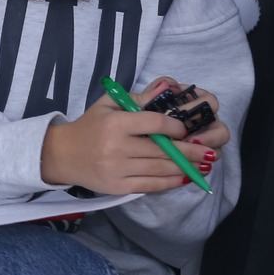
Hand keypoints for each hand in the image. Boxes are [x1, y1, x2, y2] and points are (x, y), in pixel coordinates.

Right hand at [40, 78, 226, 194]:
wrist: (62, 154)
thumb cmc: (90, 125)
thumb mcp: (108, 105)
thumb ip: (139, 98)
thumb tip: (169, 87)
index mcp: (115, 123)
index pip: (153, 124)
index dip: (175, 127)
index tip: (186, 128)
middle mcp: (116, 147)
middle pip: (162, 150)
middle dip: (190, 151)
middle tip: (211, 151)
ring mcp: (118, 169)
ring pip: (160, 169)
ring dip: (186, 167)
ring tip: (204, 165)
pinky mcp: (119, 186)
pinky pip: (152, 185)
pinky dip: (171, 182)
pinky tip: (185, 177)